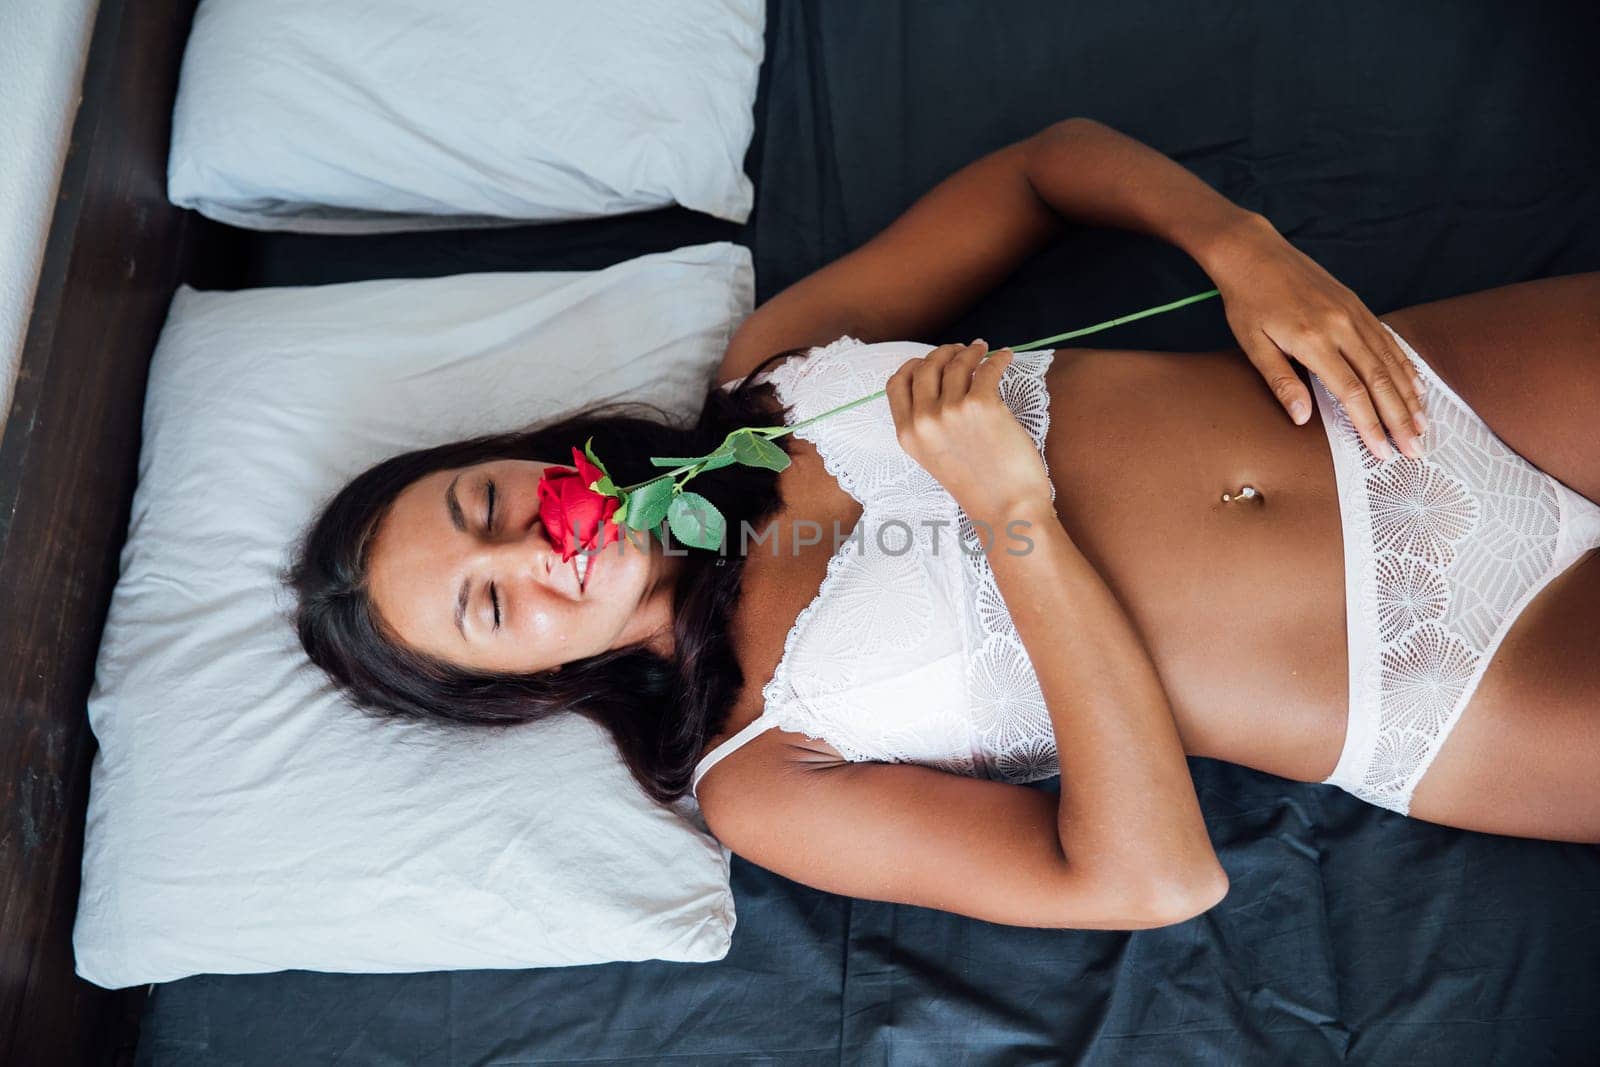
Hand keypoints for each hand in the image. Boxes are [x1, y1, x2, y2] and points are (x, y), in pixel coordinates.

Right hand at [885, 340, 1052, 522]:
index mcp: (908, 434)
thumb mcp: (934, 458)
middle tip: (962, 350)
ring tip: (983, 350)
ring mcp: (951, 411)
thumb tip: (942, 383)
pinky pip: (988, 368)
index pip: (897, 383)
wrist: (1006, 507)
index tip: (929, 360)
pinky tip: (1005, 357)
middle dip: (944, 352)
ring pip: (956, 363)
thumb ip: (928, 425)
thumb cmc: (977, 486)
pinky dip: (998, 358)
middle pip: (926, 366)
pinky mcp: (981, 405)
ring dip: (971, 351)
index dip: (914, 365)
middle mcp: (924, 420)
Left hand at [1204, 214, 1427, 459]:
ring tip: (1423, 425)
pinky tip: (1416, 386)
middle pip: (1380, 380)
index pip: (1352, 392)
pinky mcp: (1357, 305)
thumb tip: (1302, 418)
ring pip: (1391, 361)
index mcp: (1314, 340)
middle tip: (1415, 449)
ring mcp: (1354, 313)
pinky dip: (1405, 366)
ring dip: (1409, 396)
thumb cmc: (1248, 302)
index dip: (1370, 424)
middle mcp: (1342, 326)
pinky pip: (1388, 340)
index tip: (1383, 451)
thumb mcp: (1253, 345)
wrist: (1254, 253)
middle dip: (1399, 419)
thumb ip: (1281, 382)